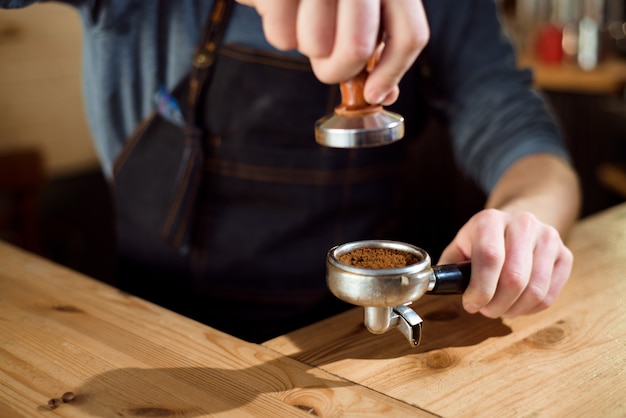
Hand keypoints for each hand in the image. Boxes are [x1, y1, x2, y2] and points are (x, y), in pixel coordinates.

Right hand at [235, 0, 428, 104]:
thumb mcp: (363, 10)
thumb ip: (378, 48)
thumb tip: (384, 94)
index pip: (409, 35)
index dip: (392, 73)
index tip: (373, 95)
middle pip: (357, 50)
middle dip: (338, 71)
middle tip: (327, 63)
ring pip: (316, 46)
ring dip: (306, 47)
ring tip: (304, 21)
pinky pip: (282, 37)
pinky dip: (281, 34)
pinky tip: (283, 11)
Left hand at [438, 209, 572, 317]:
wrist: (517, 223)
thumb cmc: (483, 241)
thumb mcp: (461, 245)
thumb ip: (449, 267)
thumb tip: (436, 287)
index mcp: (490, 220)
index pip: (490, 258)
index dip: (481, 289)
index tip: (472, 304)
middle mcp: (522, 224)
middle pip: (514, 278)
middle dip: (496, 304)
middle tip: (486, 310)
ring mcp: (548, 238)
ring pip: (535, 290)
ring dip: (514, 309)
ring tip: (500, 309)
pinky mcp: (564, 254)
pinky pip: (550, 294)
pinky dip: (531, 309)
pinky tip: (518, 304)